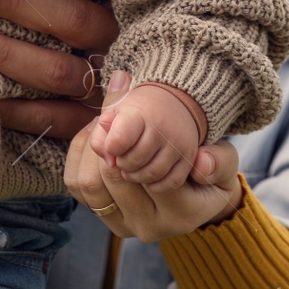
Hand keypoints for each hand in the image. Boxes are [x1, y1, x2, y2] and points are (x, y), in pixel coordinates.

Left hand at [0, 0, 121, 139]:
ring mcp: (106, 87)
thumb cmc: (80, 29)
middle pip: (74, 21)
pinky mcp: (89, 124)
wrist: (134, 115)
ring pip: (57, 71)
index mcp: (122, 6)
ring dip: (7, 54)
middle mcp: (118, 44)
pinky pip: (52, 118)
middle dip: (20, 5)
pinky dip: (17, 108)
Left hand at [66, 71, 242, 242]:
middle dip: (105, 142)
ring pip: (88, 184)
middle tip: (110, 114)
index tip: (126, 115)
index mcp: (181, 214)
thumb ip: (218, 161)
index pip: (144, 173)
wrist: (194, 197)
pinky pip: (76, 185)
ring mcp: (122, 226)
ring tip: (102, 125)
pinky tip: (93, 137)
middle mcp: (148, 226)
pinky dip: (79, 156)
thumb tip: (202, 162)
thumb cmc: (209, 174)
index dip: (129, 141)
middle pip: (110, 179)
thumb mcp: (224, 163)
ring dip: (90, 148)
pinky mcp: (103, 217)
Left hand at [87, 78, 205, 189]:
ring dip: (137, 176)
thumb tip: (109, 161)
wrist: (174, 103)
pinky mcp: (188, 159)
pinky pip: (171, 183)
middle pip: (134, 161)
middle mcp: (162, 129)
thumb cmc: (137, 112)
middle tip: (122, 159)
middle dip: (122, 164)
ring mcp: (178, 145)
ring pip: (152, 174)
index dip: (111, 147)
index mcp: (140, 113)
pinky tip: (148, 176)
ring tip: (132, 169)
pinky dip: (156, 185)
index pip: (119, 139)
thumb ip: (100, 135)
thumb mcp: (114, 114)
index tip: (112, 146)